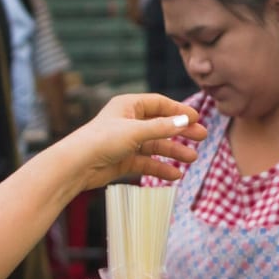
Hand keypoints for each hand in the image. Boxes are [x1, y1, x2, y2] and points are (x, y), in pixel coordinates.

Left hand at [59, 93, 208, 190]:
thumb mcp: (136, 131)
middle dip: (181, 131)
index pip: (160, 104)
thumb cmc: (102, 141)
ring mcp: (126, 141)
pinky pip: (147, 162)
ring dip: (174, 151)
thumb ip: (163, 127)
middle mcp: (128, 121)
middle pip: (161, 124)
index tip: (197, 118)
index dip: (179, 111)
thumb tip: (187, 121)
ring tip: (192, 158)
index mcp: (129, 106)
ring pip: (156, 145)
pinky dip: (160, 168)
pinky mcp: (124, 160)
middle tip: (202, 136)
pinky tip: (175, 175)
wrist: (76, 166)